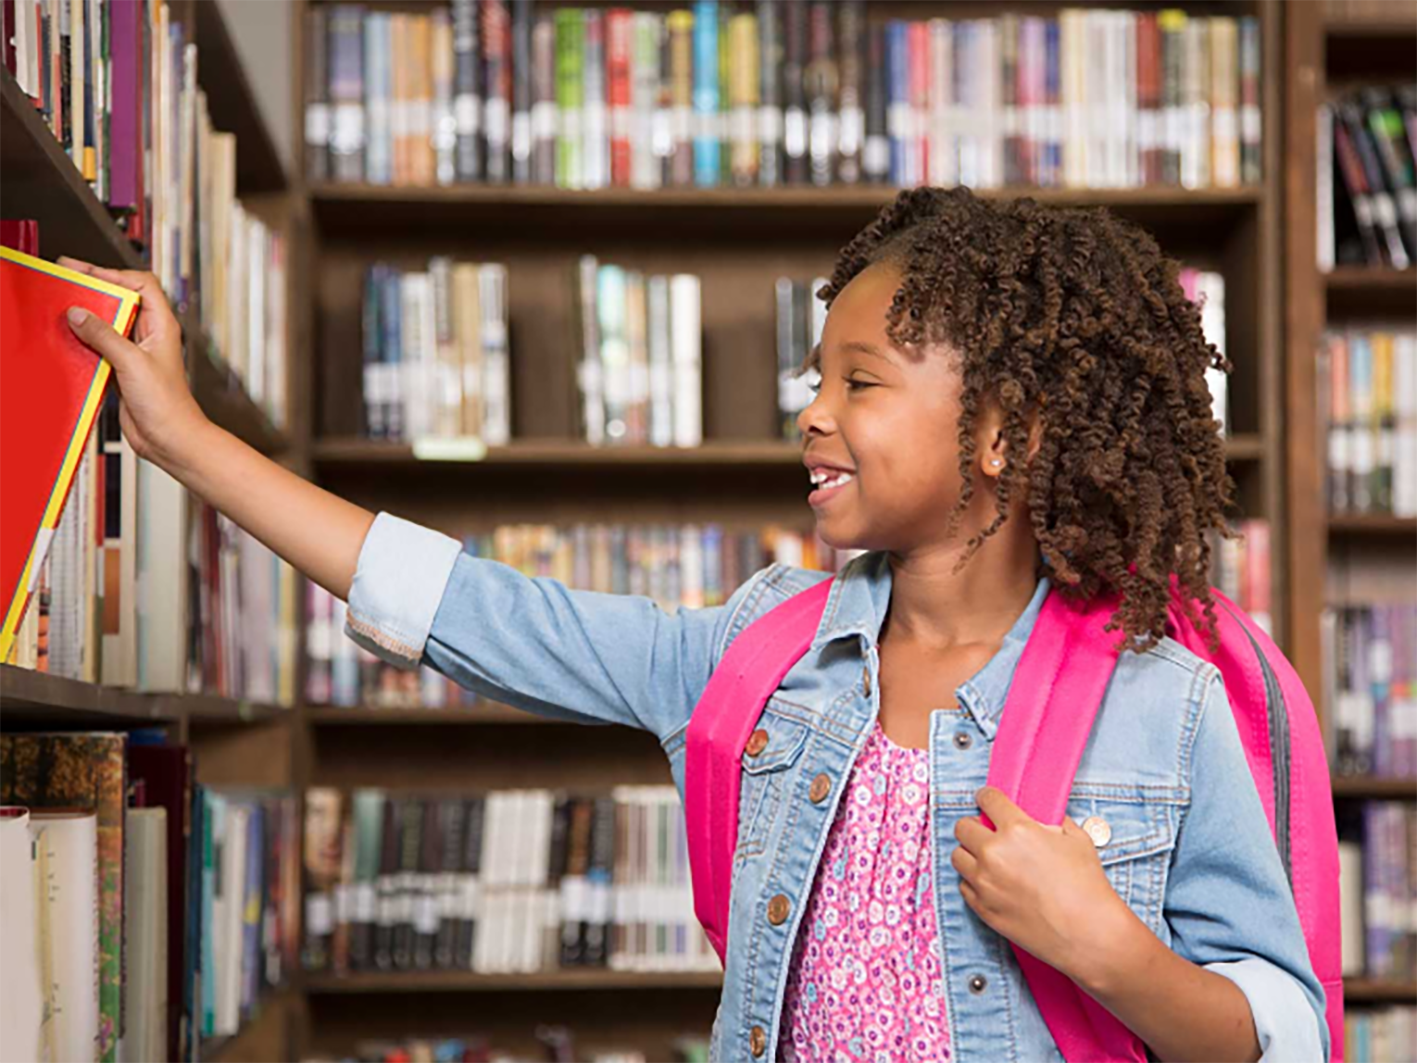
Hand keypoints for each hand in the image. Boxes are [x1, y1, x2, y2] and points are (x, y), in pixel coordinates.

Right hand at [59, 257, 209, 465]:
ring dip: (87, 316)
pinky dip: (84, 341)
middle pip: (120, 300)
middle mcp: (149, 335)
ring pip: (107, 324)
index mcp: (162, 326)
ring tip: (63, 306)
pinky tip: (68, 339)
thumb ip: (104, 336)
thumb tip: (79, 314)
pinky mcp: (122, 369)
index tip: (86, 272)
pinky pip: (99, 347)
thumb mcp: (132, 363)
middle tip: (67, 280)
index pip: (141, 285)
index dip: (114, 274)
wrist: (170, 438)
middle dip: (94, 289)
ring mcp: (135, 352)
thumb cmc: (168, 405)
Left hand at [952, 786, 1135, 981]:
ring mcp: (985, 882)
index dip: (986, 797)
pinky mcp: (982, 908)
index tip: (986, 800)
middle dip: (973, 826)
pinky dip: (974, 882)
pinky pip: (964, 886)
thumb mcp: (1077, 840)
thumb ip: (1055, 823)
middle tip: (985, 832)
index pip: (987, 799)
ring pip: (957, 856)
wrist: (1088, 934)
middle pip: (962, 827)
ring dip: (970, 854)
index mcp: (1017, 830)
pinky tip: (991, 884)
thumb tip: (1043, 821)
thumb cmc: (1087, 887)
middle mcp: (994, 853)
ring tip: (986, 860)